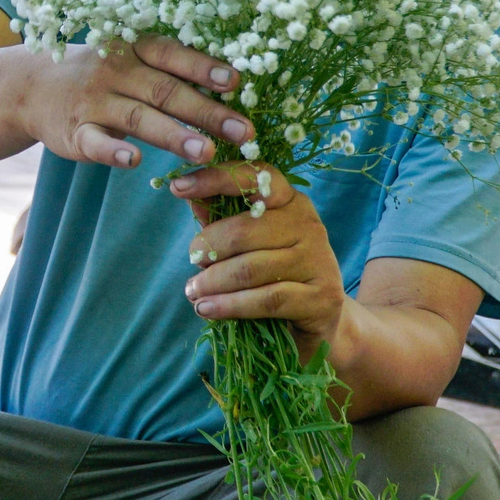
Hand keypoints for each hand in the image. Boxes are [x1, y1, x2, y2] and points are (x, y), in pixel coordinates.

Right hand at [20, 36, 251, 169]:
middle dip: (207, 111)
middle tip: (243, 131)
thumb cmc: (102, 74)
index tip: (236, 82)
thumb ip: (171, 72)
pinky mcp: (75, 132)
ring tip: (207, 152)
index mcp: (134, 49)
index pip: (173, 55)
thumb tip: (232, 87)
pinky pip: (96, 142)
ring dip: (174, 135)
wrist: (32, 86)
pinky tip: (134, 161)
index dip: (204, 67)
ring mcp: (94, 102)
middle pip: (165, 91)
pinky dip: (114, 151)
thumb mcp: (131, 61)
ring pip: (138, 118)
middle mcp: (116, 72)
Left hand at [172, 162, 345, 358]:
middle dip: (208, 247)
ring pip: (250, 268)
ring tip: (193, 292)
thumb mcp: (250, 244)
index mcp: (291, 201)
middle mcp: (308, 225)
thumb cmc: (276, 275)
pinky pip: (265, 299)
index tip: (178, 188)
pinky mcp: (321, 297)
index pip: (255, 178)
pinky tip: (207, 309)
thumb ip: (222, 221)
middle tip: (192, 262)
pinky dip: (230, 305)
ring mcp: (318, 261)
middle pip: (244, 230)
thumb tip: (190, 197)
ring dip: (212, 282)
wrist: (320, 321)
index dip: (215, 179)